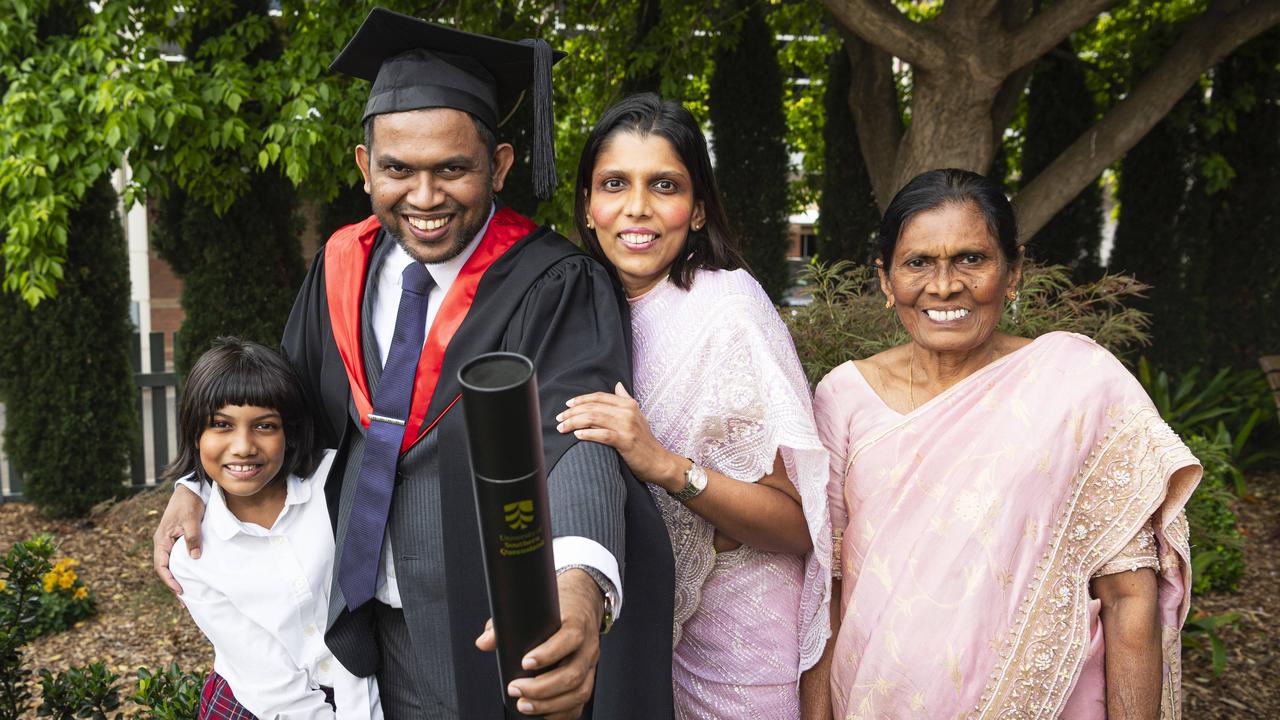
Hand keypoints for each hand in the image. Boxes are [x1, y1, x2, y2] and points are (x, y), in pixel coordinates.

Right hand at [152, 484, 205, 594]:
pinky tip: (193, 576)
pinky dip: (185, 569)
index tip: (179, 591)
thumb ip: (192, 537)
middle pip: (165, 569)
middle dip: (173, 585)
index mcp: (161, 540)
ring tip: (189, 594)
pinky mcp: (179, 540)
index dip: (169, 580)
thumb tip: (194, 557)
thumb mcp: (191, 520)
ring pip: (172, 565)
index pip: (161, 566)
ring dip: (179, 578)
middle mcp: (163, 544)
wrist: (190, 490)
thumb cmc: (188, 503)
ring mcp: (171, 543)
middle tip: (185, 601)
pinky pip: (179, 558)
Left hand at [474, 569, 603, 719]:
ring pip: (580, 691)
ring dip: (550, 704)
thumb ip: (506, 625)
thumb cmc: (558, 604)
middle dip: (542, 688)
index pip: (569, 639)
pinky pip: (581, 701)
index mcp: (577, 623)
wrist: (585, 600)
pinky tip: (544, 712)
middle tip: (515, 689)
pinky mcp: (589, 677)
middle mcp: (588, 646)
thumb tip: (483, 643)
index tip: (524, 662)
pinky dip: (563, 712)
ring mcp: (591, 664)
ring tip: (524, 704)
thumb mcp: (535, 606)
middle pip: (573, 673)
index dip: (548, 653)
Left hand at [556, 383, 682, 489]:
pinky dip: (588, 434)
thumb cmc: (645, 441)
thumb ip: (625, 400)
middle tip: (559, 419)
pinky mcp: (626, 441)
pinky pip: (602, 435)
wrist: (659, 462)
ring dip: (574, 423)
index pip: (599, 397)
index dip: (581, 399)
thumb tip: (617, 384)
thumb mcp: (638, 416)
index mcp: (629, 404)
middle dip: (572, 412)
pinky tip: (577, 435)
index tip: (567, 405)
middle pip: (593, 407)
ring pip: (594, 419)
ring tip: (562, 428)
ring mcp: (627, 426)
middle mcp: (628, 412)